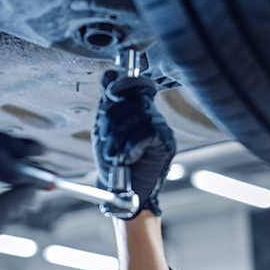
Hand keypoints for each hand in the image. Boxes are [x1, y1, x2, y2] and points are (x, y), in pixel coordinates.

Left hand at [91, 71, 175, 215]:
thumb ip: (106, 107)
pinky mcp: (166, 142)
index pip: (133, 84)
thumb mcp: (103, 132)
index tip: (109, 94)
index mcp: (135, 109)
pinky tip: (127, 158)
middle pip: (132, 99)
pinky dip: (132, 146)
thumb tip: (109, 76)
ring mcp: (160, 127)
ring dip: (119, 137)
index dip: (121, 85)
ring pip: (139, 115)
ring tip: (113, 155)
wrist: (122, 192)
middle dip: (111, 120)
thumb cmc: (112, 165)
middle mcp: (150, 114)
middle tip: (105, 141)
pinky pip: (148, 132)